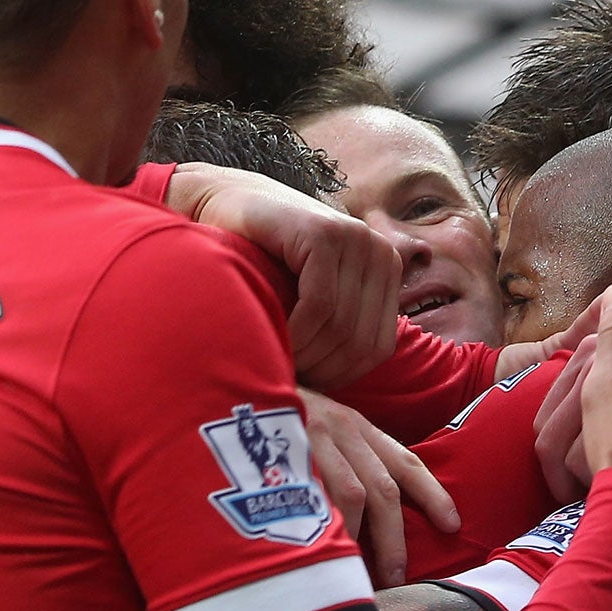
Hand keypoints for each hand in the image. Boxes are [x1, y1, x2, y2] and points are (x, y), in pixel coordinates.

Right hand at [173, 163, 401, 387]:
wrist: (226, 203)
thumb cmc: (264, 259)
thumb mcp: (314, 293)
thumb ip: (339, 326)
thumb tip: (350, 407)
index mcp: (386, 269)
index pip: (376, 348)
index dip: (339, 376)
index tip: (305, 383)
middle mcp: (380, 251)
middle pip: (360, 341)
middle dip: (321, 370)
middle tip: (287, 375)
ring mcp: (356, 238)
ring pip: (342, 326)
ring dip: (306, 354)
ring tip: (277, 356)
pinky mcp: (326, 234)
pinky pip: (321, 304)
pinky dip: (298, 332)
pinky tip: (276, 336)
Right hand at [299, 389, 459, 588]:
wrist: (232, 378)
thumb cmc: (280, 416)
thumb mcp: (323, 426)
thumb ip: (351, 456)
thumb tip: (382, 510)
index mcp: (356, 424)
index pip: (406, 462)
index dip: (433, 495)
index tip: (453, 526)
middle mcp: (340, 427)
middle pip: (383, 489)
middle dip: (395, 538)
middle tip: (398, 576)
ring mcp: (310, 437)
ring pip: (350, 495)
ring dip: (359, 540)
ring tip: (360, 576)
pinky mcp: (281, 450)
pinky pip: (309, 495)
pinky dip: (322, 526)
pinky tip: (321, 552)